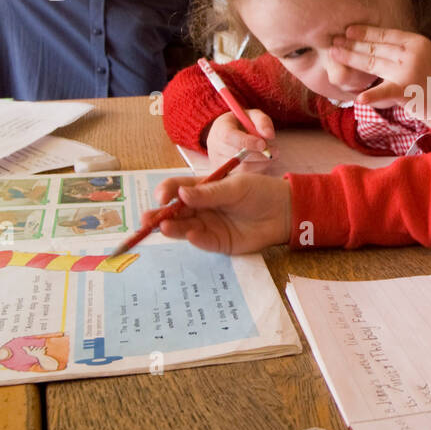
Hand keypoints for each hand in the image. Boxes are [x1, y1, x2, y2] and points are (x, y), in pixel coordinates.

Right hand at [154, 172, 292, 254]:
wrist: (284, 211)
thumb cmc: (260, 192)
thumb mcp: (235, 187)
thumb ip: (210, 193)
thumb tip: (181, 194)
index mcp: (203, 189)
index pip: (177, 188)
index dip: (166, 191)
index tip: (161, 196)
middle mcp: (202, 208)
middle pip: (176, 211)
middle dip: (160, 215)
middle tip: (147, 220)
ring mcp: (209, 226)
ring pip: (185, 228)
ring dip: (173, 228)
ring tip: (163, 227)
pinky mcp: (219, 242)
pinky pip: (204, 241)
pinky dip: (196, 239)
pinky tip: (191, 234)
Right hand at [205, 109, 276, 169]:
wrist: (226, 134)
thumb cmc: (241, 123)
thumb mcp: (251, 115)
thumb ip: (262, 121)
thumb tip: (270, 135)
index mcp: (220, 128)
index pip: (229, 137)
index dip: (247, 142)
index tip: (263, 144)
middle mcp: (215, 146)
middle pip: (237, 155)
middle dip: (259, 155)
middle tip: (275, 152)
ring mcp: (218, 161)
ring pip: (241, 168)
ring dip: (260, 163)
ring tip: (270, 156)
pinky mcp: (224, 173)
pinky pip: (243, 176)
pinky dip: (256, 170)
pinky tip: (262, 162)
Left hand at [332, 26, 430, 125]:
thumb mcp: (430, 58)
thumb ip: (409, 51)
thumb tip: (386, 46)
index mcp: (419, 42)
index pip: (387, 34)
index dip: (366, 32)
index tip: (349, 30)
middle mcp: (412, 53)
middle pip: (376, 47)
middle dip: (353, 44)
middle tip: (334, 40)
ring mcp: (409, 71)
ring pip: (373, 62)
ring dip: (351, 58)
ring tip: (334, 54)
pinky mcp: (407, 91)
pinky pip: (385, 92)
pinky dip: (372, 96)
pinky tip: (358, 98)